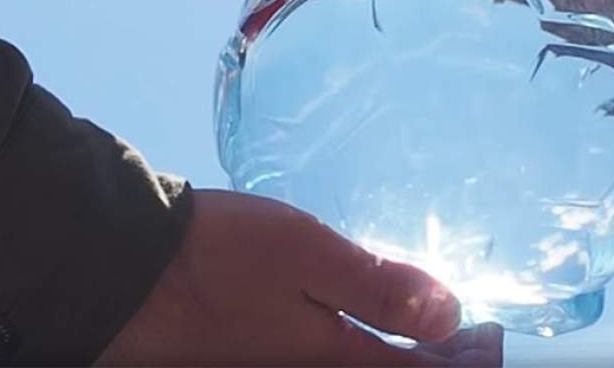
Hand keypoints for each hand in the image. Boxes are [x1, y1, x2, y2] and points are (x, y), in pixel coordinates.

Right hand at [97, 190, 502, 365]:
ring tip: (436, 331)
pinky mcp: (251, 355)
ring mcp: (275, 367)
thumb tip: (449, 314)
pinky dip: (364, 346)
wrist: (117, 268)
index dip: (468, 361)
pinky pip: (327, 360)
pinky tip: (368, 322)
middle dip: (441, 360)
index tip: (496, 339)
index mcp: (331, 362)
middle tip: (476, 336)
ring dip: (403, 354)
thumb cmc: (214, 257)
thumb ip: (379, 288)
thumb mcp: (307, 259)